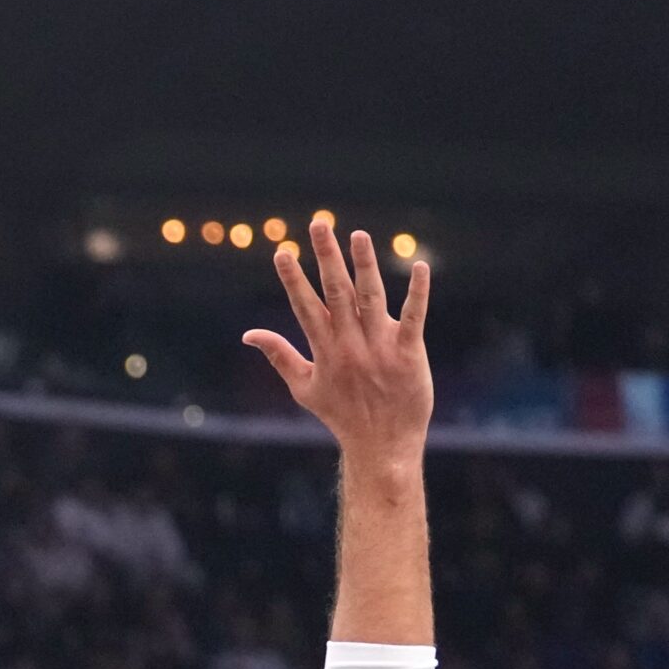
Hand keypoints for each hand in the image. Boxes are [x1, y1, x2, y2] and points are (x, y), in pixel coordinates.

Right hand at [244, 221, 431, 465]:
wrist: (382, 445)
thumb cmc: (341, 415)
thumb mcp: (303, 387)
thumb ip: (278, 355)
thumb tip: (248, 334)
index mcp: (324, 351)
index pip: (305, 307)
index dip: (293, 279)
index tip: (281, 251)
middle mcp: (350, 345)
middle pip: (336, 293)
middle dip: (326, 257)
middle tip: (319, 224)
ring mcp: (380, 348)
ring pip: (371, 298)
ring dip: (364, 265)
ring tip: (357, 235)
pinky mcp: (409, 353)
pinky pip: (415, 317)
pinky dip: (418, 292)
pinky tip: (420, 266)